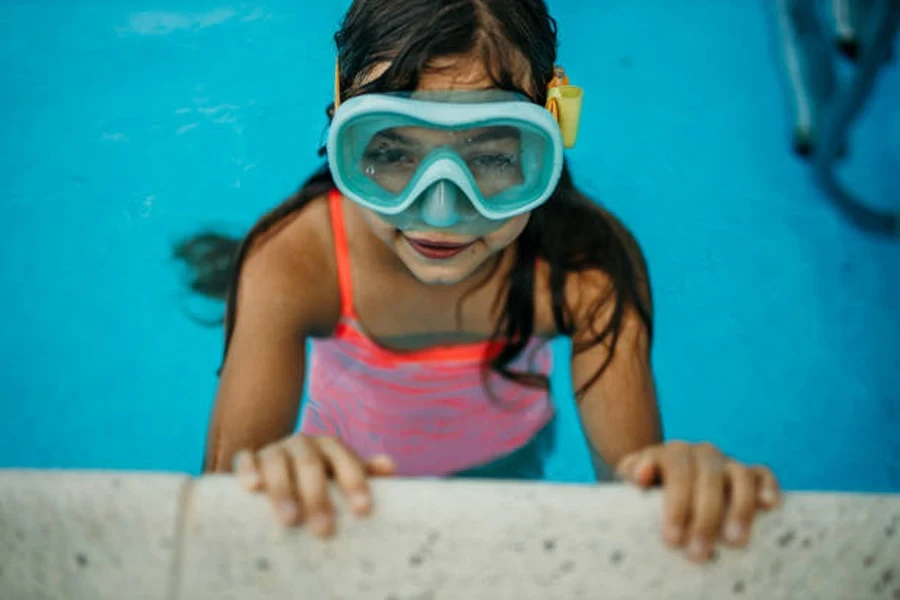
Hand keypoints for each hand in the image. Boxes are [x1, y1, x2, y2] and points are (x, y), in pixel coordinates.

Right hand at [232, 435, 394, 537]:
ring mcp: (274, 449)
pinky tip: (252, 487)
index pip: (344, 459)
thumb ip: (363, 472)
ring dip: (284, 490)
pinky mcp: (250, 458)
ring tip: (290, 521)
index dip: (354, 482)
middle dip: (318, 497)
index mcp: (329, 447)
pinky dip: (248, 470)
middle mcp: (302, 444)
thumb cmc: (319, 478)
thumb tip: (390, 467)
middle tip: (324, 530)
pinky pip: (246, 458)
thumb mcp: (340, 474)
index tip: (363, 510)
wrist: (279, 467)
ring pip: (278, 462)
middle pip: (310, 464)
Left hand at [616, 441, 779, 561]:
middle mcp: (702, 453)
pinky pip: (762, 473)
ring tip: (734, 541)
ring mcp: (726, 462)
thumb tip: (642, 474)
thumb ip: (632, 473)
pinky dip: (768, 487)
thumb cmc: (645, 486)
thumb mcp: (629, 479)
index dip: (677, 505)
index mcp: (672, 453)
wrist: (660, 475)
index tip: (672, 539)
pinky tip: (769, 506)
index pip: (677, 472)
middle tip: (697, 553)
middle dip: (705, 518)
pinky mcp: (748, 472)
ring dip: (739, 508)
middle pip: (708, 478)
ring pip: (739, 475)